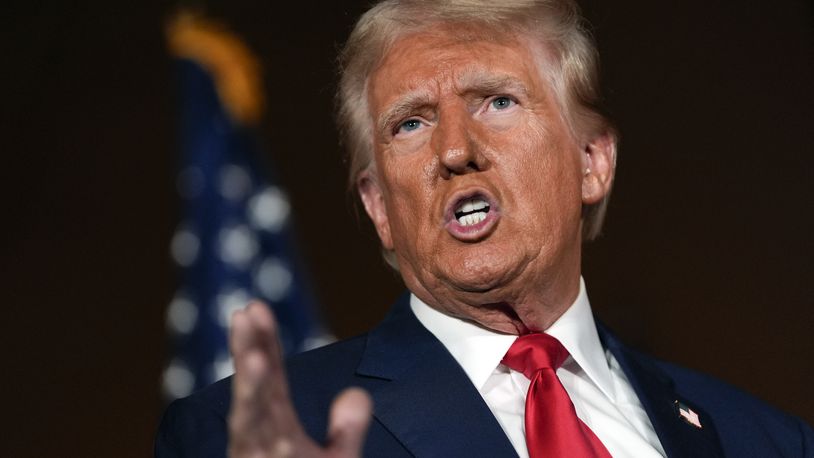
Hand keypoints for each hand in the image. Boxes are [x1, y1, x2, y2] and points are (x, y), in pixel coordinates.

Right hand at [228, 301, 372, 456]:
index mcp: (277, 425)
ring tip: (253, 358)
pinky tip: (268, 416)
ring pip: (248, 417)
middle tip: (245, 313)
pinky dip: (255, 430)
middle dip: (249, 349)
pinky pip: (254, 449)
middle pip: (254, 385)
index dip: (266, 341)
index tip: (257, 308)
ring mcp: (254, 454)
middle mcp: (260, 435)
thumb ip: (347, 430)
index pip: (271, 374)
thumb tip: (357, 394)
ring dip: (250, 387)